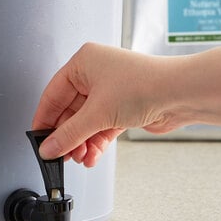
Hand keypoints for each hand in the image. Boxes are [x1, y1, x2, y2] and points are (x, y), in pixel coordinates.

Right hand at [32, 42, 178, 165]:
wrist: (182, 94)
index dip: (45, 119)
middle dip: (67, 136)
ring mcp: (109, 91)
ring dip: (82, 142)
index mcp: (83, 63)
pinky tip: (92, 156)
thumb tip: (48, 147)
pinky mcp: (122, 107)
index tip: (38, 139)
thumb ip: (69, 134)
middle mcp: (95, 74)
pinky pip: (100, 127)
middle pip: (70, 111)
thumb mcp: (97, 112)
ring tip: (80, 158)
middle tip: (60, 154)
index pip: (53, 93)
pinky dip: (96, 142)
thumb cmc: (144, 85)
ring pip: (86, 122)